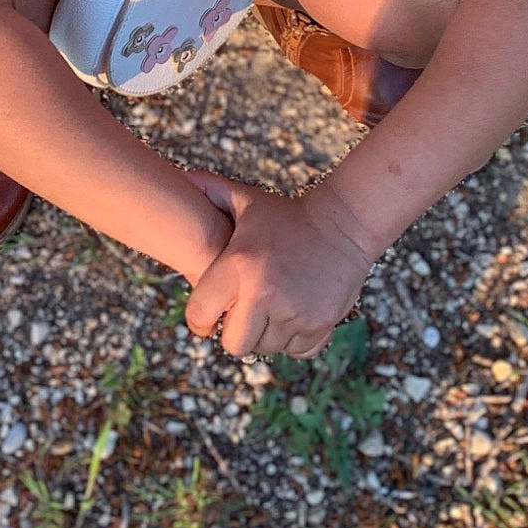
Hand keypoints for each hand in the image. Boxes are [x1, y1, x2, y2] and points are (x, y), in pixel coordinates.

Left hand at [181, 174, 377, 360]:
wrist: (345, 224)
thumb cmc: (287, 215)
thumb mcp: (247, 199)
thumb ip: (211, 190)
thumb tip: (182, 177)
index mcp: (238, 267)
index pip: (200, 315)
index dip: (200, 320)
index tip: (208, 315)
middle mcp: (264, 294)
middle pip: (233, 344)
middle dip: (235, 332)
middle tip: (244, 313)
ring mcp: (294, 312)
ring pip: (266, 347)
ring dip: (266, 333)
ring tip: (272, 306)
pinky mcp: (320, 324)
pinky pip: (297, 350)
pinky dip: (294, 339)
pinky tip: (294, 314)